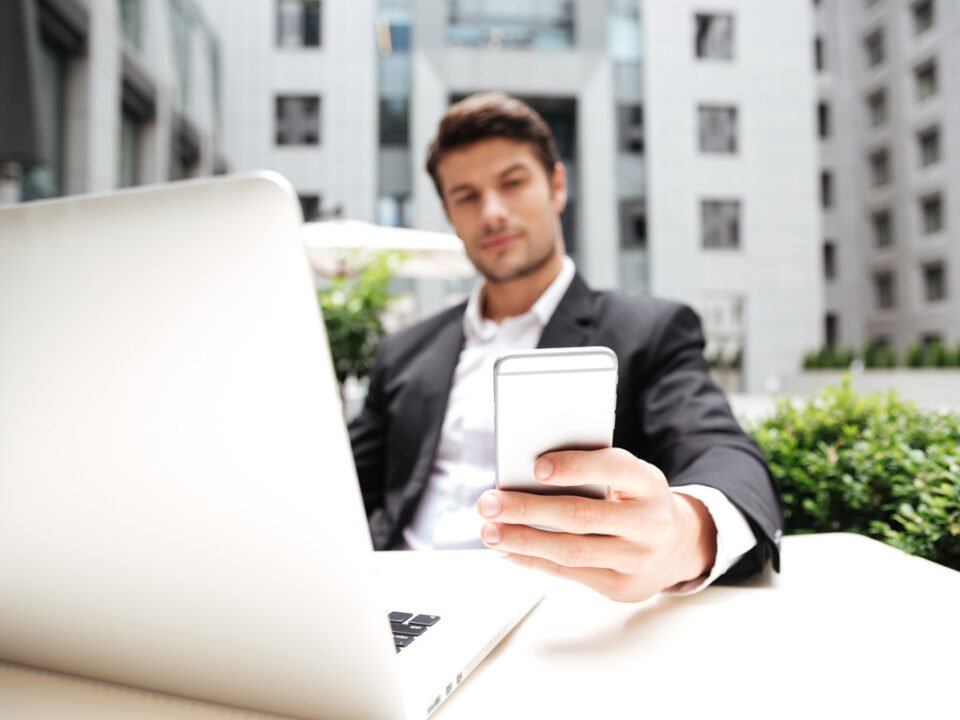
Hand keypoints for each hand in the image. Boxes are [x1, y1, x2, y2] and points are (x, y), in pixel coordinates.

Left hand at [476, 448, 717, 601]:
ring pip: (570, 551)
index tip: (536, 467)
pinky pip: (568, 573)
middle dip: (527, 509)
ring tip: (489, 531)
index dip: (575, 467)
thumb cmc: (638, 500)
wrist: (679, 546)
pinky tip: (507, 550)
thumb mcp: (628, 478)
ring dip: (521, 541)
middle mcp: (648, 523)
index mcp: (649, 483)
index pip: (613, 469)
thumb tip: (526, 475)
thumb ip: (592, 470)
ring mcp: (636, 559)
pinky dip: (532, 560)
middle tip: (489, 502)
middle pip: (580, 516)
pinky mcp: (620, 586)